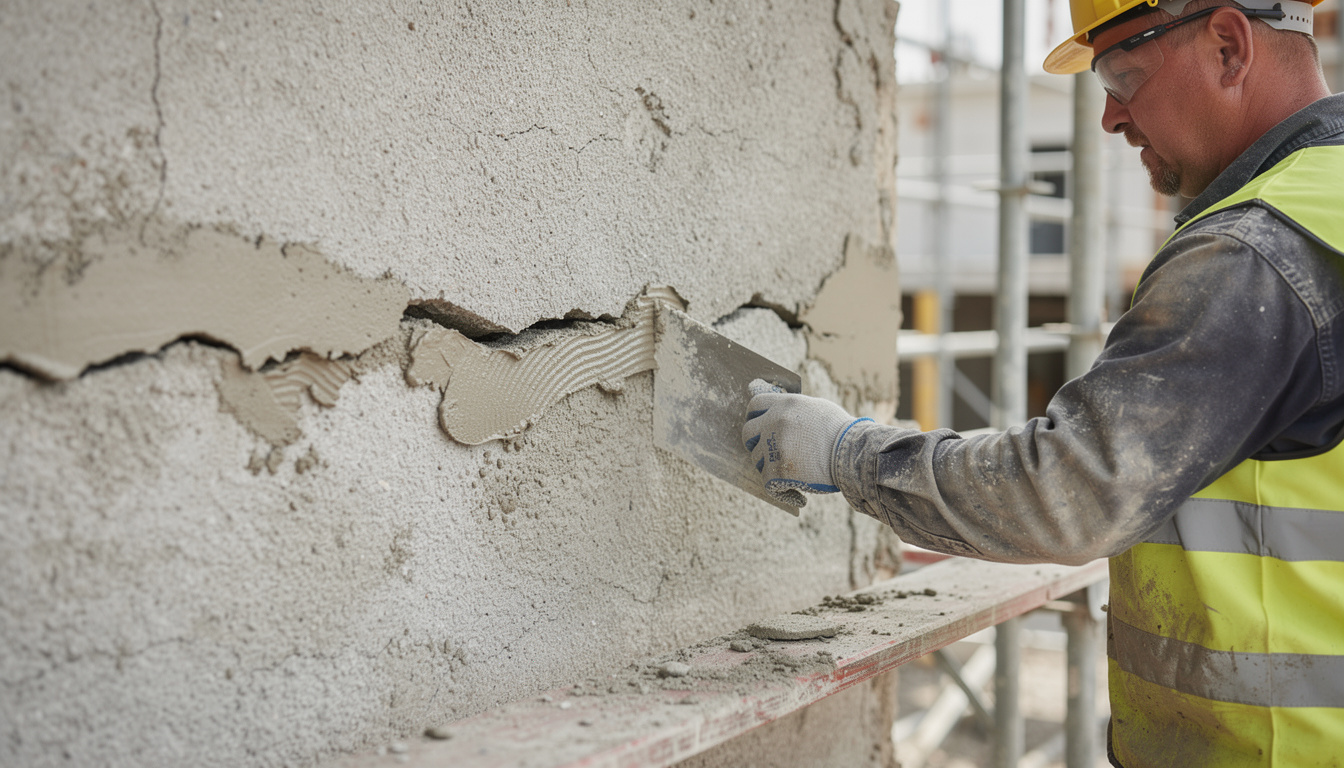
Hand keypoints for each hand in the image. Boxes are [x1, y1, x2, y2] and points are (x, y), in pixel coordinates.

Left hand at [742, 379, 868, 507]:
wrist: (854, 454)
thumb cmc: (842, 433)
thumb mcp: (817, 408)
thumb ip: (794, 409)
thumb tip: (781, 409)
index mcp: (785, 405)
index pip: (754, 406)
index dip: (754, 417)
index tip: (759, 427)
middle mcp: (775, 422)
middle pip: (747, 433)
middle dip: (754, 443)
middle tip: (768, 452)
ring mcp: (774, 445)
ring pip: (757, 459)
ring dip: (770, 467)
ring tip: (791, 474)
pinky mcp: (777, 469)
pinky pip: (767, 483)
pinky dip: (782, 492)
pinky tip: (799, 496)